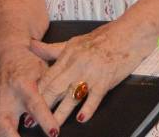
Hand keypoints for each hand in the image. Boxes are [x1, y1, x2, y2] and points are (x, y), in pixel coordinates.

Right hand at [0, 46, 54, 136]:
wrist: (10, 53)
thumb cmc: (31, 63)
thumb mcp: (45, 70)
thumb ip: (51, 87)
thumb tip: (63, 103)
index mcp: (24, 84)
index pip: (35, 105)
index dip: (45, 120)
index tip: (54, 132)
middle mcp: (6, 94)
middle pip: (5, 122)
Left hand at [31, 22, 150, 128]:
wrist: (132, 32)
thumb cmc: (106, 36)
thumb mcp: (76, 41)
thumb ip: (53, 48)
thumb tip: (32, 45)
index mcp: (68, 54)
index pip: (47, 76)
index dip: (36, 92)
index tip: (27, 105)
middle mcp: (77, 64)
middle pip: (55, 88)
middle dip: (42, 106)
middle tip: (32, 122)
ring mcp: (92, 72)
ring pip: (72, 96)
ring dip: (61, 113)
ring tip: (53, 128)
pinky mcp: (107, 78)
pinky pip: (95, 96)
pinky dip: (88, 108)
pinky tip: (82, 118)